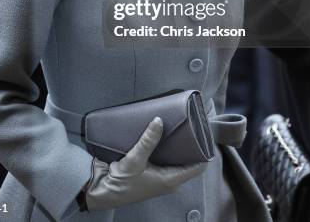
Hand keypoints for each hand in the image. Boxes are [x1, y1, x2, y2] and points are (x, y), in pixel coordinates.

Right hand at [83, 117, 206, 210]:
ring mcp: (160, 174)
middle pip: (188, 159)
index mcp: (171, 180)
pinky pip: (164, 155)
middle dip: (192, 143)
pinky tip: (164, 132)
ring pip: (176, 156)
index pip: (197, 166)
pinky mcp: (150, 168)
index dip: (204, 151)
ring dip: (178, 143)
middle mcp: (169, 178)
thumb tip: (159, 121)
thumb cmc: (122, 182)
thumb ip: (148, 141)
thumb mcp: (135, 160)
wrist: (103, 190)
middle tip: (193, 124)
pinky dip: (166, 145)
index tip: (206, 134)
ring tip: (181, 124)